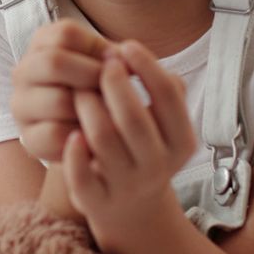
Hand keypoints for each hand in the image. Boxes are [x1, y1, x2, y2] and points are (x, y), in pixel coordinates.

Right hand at [9, 19, 110, 162]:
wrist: (80, 129)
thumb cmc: (95, 88)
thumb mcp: (104, 65)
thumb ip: (116, 58)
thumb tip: (124, 61)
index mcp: (42, 44)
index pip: (66, 33)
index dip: (98, 48)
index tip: (113, 63)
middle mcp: (24, 70)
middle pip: (54, 62)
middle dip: (92, 76)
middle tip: (112, 90)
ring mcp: (21, 104)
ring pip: (58, 100)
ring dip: (91, 108)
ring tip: (108, 112)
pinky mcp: (28, 136)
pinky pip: (56, 133)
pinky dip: (82, 134)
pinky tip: (95, 132)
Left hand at [62, 42, 195, 252]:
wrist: (133, 208)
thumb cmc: (145, 147)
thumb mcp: (164, 122)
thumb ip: (159, 87)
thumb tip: (130, 51)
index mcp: (181, 143)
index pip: (168, 95)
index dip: (146, 65)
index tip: (125, 46)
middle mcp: (158, 166)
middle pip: (133, 117)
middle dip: (113, 83)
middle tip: (101, 65)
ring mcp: (127, 185)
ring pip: (102, 138)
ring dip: (88, 106)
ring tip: (80, 90)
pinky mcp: (97, 201)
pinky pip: (81, 175)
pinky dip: (73, 151)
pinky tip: (71, 131)